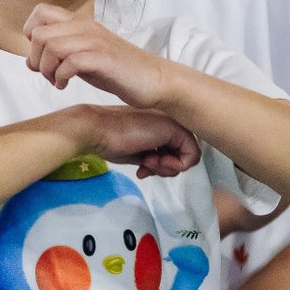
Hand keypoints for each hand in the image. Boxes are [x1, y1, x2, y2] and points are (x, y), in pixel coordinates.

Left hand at [26, 5, 172, 106]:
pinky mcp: (105, 59)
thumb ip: (59, 56)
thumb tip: (29, 61)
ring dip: (47, 69)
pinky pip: (70, 62)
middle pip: (39, 33)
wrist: (155, 80)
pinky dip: (61, 77)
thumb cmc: (118, 71)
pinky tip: (66, 85)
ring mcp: (96, 42)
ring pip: (52, 46)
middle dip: (37, 58)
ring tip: (57, 81)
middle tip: (48, 74)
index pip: (40, 12)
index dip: (31, 33)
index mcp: (81, 24)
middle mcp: (86, 28)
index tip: (41, 55)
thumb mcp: (84, 59)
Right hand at [80, 105, 199, 178]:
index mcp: (160, 123)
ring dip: (167, 169)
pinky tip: (154, 162)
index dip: (162, 167)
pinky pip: (192, 156)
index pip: (175, 151)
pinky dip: (175, 167)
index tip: (144, 168)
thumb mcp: (136, 152)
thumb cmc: (108, 139)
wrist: (97, 130)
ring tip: (147, 163)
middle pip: (183, 155)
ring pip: (188, 156)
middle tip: (147, 167)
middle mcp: (169, 120)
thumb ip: (152, 158)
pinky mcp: (176, 129)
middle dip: (165, 169)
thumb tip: (159, 167)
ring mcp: (174, 123)